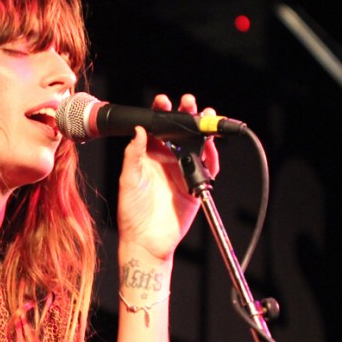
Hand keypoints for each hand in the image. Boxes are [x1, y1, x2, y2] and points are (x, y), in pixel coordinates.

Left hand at [116, 93, 219, 263]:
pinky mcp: (195, 185)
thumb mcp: (129, 180)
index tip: (163, 101)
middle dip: (185, 115)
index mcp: (149, 156)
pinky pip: (208, 167)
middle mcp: (167, 160)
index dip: (161, 113)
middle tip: (189, 102)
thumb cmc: (132, 211)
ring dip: (202, 130)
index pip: (156, 129)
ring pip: (196, 145)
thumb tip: (138, 130)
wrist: (146, 240)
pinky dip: (212, 155)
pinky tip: (210, 144)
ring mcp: (182, 171)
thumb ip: (134, 155)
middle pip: (179, 132)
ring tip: (206, 115)